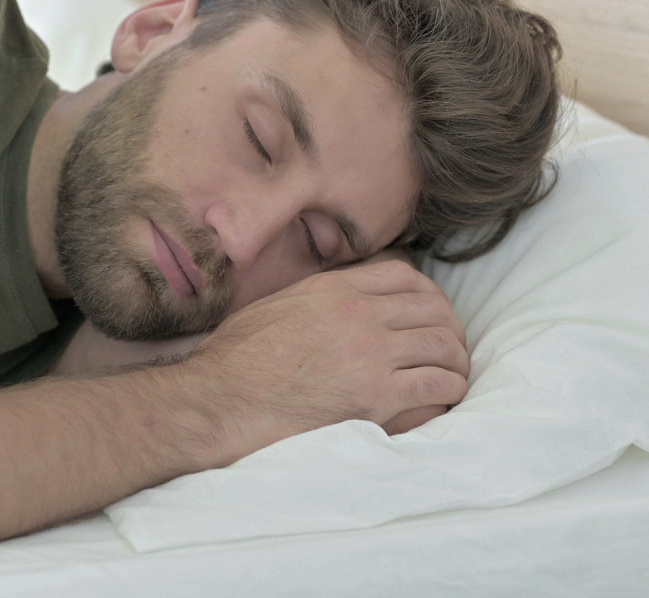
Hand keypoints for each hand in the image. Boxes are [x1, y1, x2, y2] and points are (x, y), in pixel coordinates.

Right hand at [185, 259, 467, 456]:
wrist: (219, 399)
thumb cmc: (232, 361)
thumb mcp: (272, 308)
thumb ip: (311, 300)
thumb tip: (327, 305)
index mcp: (330, 288)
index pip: (404, 275)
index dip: (428, 295)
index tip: (429, 316)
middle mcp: (357, 312)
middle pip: (433, 308)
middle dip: (450, 329)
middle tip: (449, 350)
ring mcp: (369, 352)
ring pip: (444, 344)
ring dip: (455, 362)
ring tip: (452, 377)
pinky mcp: (375, 394)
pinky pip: (437, 384)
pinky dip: (449, 391)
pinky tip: (443, 399)